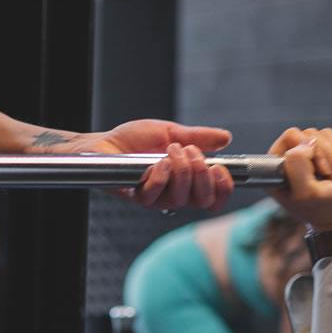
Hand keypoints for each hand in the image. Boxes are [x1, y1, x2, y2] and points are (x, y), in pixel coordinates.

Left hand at [69, 119, 233, 209]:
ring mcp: (156, 198)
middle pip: (202, 200)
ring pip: (181, 198)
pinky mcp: (137, 196)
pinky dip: (161, 176)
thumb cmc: (134, 140)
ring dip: (182, 170)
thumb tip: (225, 138)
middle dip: (203, 174)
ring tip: (172, 150)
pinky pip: (156, 193)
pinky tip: (158, 162)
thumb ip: (198, 137)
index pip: (212, 197)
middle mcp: (173, 194)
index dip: (222, 188)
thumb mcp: (172, 132)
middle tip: (192, 152)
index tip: (219, 168)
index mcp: (186, 181)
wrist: (105, 143)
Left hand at [266, 127, 331, 231]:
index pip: (290, 136)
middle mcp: (293, 162)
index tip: (318, 170)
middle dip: (330, 157)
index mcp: (279, 171)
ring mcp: (313, 157)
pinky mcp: (331, 156)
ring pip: (329, 137)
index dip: (308, 148)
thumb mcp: (307, 193)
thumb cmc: (327, 211)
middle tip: (331, 179)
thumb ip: (297, 166)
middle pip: (312, 134)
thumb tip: (306, 142)